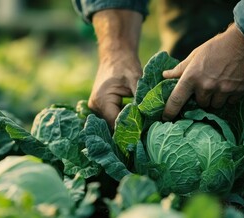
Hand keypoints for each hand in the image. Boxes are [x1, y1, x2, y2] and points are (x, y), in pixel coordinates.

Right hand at [88, 9, 142, 127]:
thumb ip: (140, 99)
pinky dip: (122, 119)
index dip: (130, 129)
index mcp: (102, 100)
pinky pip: (111, 118)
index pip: (116, 123)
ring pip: (112, 123)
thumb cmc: (126, 65)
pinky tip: (134, 120)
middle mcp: (95, 106)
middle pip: (113, 126)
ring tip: (141, 129)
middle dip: (128, 129)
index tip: (143, 136)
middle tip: (145, 135)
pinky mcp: (100, 107)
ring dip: (125, 125)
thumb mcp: (136, 80)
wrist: (115, 55)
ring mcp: (95, 107)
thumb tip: (148, 117)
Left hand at [162, 23, 243, 120]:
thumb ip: (181, 68)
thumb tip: (165, 75)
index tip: (166, 118)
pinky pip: (230, 102)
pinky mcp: (238, 92)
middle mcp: (206, 86)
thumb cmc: (218, 45)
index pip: (176, 99)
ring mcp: (223, 90)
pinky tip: (232, 83)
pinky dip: (229, 96)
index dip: (169, 111)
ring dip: (216, 98)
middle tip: (208, 84)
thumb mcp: (196, 54)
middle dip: (202, 97)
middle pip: (200, 103)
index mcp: (192, 76)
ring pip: (215, 105)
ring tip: (221, 83)